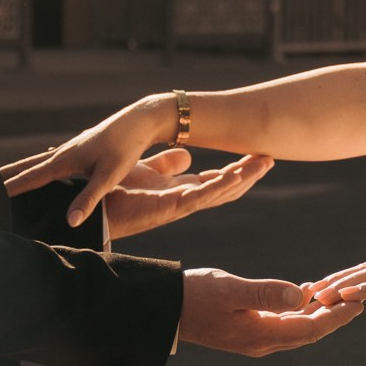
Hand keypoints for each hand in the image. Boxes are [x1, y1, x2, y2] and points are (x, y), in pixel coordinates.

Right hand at [2, 96, 177, 226]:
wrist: (140, 121)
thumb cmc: (126, 147)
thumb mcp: (109, 176)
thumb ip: (89, 199)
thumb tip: (70, 221)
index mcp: (66, 160)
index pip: (32, 177)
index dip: (12, 188)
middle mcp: (64, 152)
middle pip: (28, 166)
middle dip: (7, 176)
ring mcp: (71, 149)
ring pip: (39, 162)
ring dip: (20, 170)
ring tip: (4, 178)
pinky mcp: (80, 148)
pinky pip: (51, 160)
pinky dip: (38, 167)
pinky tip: (40, 170)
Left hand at [98, 145, 273, 239]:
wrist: (95, 210)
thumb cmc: (116, 193)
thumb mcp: (146, 171)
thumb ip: (165, 165)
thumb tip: (187, 155)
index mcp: (180, 191)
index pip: (215, 181)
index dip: (236, 169)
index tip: (256, 156)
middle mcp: (185, 200)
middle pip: (225, 187)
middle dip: (248, 174)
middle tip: (270, 158)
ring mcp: (180, 205)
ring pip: (220, 192)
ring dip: (242, 178)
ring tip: (263, 163)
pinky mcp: (171, 208)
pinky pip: (201, 197)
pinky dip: (220, 186)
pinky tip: (236, 175)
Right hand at [178, 268, 358, 354]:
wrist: (163, 310)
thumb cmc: (194, 295)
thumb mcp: (231, 289)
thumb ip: (267, 293)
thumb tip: (302, 296)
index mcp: (261, 335)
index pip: (311, 329)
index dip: (337, 317)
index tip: (358, 303)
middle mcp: (261, 342)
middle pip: (308, 332)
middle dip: (332, 316)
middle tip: (356, 299)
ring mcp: (253, 338)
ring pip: (296, 328)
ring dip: (316, 313)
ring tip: (337, 295)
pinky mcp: (245, 329)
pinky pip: (281, 322)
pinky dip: (297, 309)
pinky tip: (305, 293)